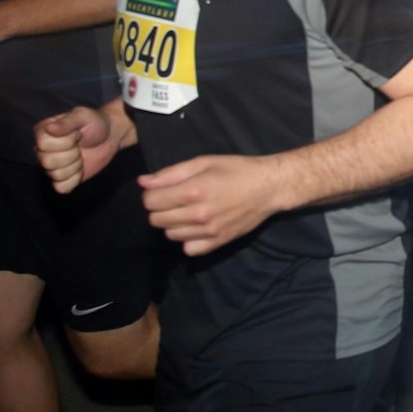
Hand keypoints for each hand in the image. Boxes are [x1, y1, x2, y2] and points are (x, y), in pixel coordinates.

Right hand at [34, 106, 116, 193]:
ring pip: (56, 175)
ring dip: (75, 166)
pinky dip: (75, 179)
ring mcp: (51, 165)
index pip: (43, 145)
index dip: (66, 141)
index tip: (76, 134)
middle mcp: (41, 150)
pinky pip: (62, 188)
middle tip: (79, 145)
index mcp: (42, 132)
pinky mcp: (61, 179)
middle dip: (72, 154)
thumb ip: (67, 122)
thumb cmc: (95, 123)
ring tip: (80, 155)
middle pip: (48, 162)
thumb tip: (49, 128)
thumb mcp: (83, 116)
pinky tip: (80, 168)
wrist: (109, 137)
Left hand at [139, 154, 281, 256]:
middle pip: (156, 220)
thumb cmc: (237, 170)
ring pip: (170, 235)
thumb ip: (171, 173)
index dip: (152, 194)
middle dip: (160, 208)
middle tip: (176, 200)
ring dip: (173, 224)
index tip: (163, 189)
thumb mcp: (204, 162)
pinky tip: (196, 228)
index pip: (150, 201)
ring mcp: (208, 231)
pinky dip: (188, 240)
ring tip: (187, 212)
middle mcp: (198, 214)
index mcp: (193, 191)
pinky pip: (189, 249)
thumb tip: (143, 182)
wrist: (269, 187)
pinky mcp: (218, 242)